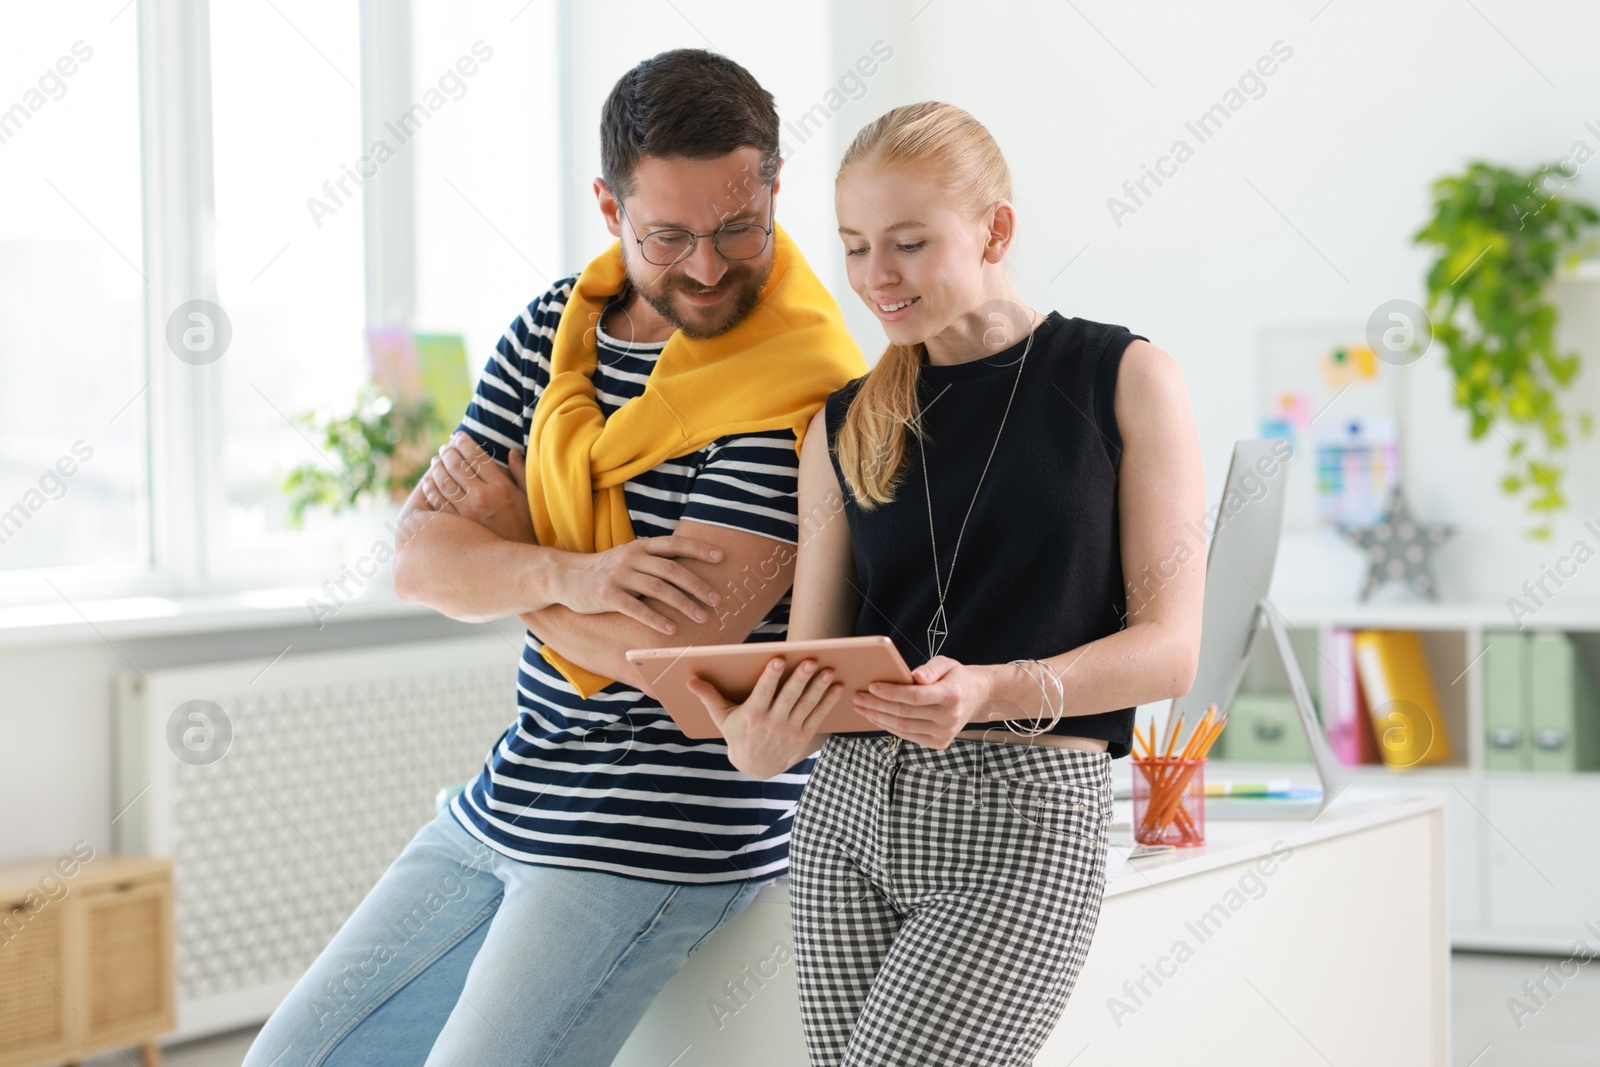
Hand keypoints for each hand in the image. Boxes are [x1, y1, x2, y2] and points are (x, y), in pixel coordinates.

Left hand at [420, 432, 534, 542]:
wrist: (518, 558)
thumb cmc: (526, 526)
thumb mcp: (528, 497)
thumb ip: (520, 472)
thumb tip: (512, 451)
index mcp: (501, 486)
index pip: (475, 455)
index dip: (463, 442)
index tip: (458, 436)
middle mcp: (482, 496)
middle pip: (456, 465)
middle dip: (447, 451)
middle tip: (444, 448)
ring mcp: (468, 512)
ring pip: (443, 481)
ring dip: (437, 467)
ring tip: (436, 461)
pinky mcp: (458, 525)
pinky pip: (438, 502)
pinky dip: (431, 488)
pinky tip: (429, 482)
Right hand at [552, 535, 725, 635]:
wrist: (565, 576)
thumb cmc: (605, 571)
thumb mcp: (628, 557)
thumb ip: (653, 560)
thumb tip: (687, 569)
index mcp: (640, 547)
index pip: (674, 544)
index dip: (698, 548)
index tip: (721, 556)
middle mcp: (631, 558)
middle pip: (671, 569)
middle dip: (697, 585)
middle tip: (716, 599)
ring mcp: (619, 576)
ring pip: (658, 589)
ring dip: (683, 604)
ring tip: (701, 617)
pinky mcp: (607, 595)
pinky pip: (636, 608)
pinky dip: (656, 619)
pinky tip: (671, 629)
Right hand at [687, 657, 840, 778]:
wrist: (755, 766)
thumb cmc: (737, 734)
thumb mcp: (721, 717)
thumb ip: (709, 697)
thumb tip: (691, 680)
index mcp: (752, 715)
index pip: (763, 693)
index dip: (771, 676)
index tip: (778, 659)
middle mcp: (772, 723)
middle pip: (788, 698)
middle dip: (800, 679)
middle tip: (810, 661)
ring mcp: (790, 730)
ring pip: (806, 706)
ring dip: (818, 688)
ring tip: (827, 670)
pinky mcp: (803, 736)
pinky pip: (818, 716)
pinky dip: (828, 702)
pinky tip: (837, 687)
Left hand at [853, 655, 995, 748]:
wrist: (977, 696)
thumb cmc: (955, 676)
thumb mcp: (947, 664)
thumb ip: (931, 668)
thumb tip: (915, 676)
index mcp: (951, 695)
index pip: (916, 696)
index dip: (891, 693)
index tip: (871, 686)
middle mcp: (949, 717)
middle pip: (905, 713)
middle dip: (877, 706)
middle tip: (858, 697)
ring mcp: (944, 733)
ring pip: (903, 728)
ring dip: (878, 718)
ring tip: (861, 707)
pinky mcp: (939, 743)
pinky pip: (908, 735)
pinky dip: (889, 727)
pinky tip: (876, 717)